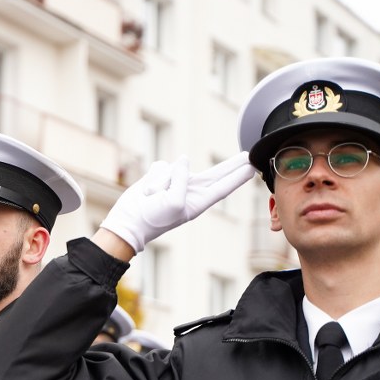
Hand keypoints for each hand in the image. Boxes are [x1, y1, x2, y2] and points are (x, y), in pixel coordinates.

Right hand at [100, 153, 255, 252]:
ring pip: (177, 167)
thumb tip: (184, 160)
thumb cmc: (152, 218)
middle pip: (214, 175)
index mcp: (198, 202)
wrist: (127, 222)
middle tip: (247, 156)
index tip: (253, 167)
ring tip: (154, 196)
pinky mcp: (160, 179)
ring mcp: (175, 185)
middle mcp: (189, 192)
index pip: (223, 187)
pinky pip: (161, 167)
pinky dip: (153, 177)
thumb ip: (182, 178)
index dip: (238, 177)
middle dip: (230, 165)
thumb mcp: (173, 201)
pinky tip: (148, 191)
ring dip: (163, 180)